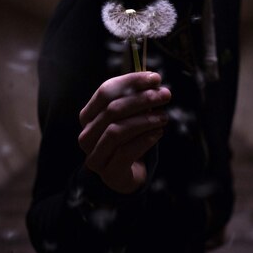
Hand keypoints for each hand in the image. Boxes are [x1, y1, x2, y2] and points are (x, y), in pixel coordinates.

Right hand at [78, 72, 170, 193]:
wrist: (128, 174)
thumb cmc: (129, 139)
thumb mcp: (131, 115)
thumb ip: (138, 98)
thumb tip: (154, 79)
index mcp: (88, 116)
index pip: (105, 91)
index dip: (131, 82)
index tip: (156, 78)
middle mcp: (86, 135)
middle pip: (112, 110)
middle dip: (142, 99)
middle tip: (166, 95)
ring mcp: (94, 155)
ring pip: (117, 130)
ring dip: (144, 121)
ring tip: (164, 117)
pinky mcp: (109, 172)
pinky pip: (125, 152)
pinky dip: (145, 140)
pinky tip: (158, 133)